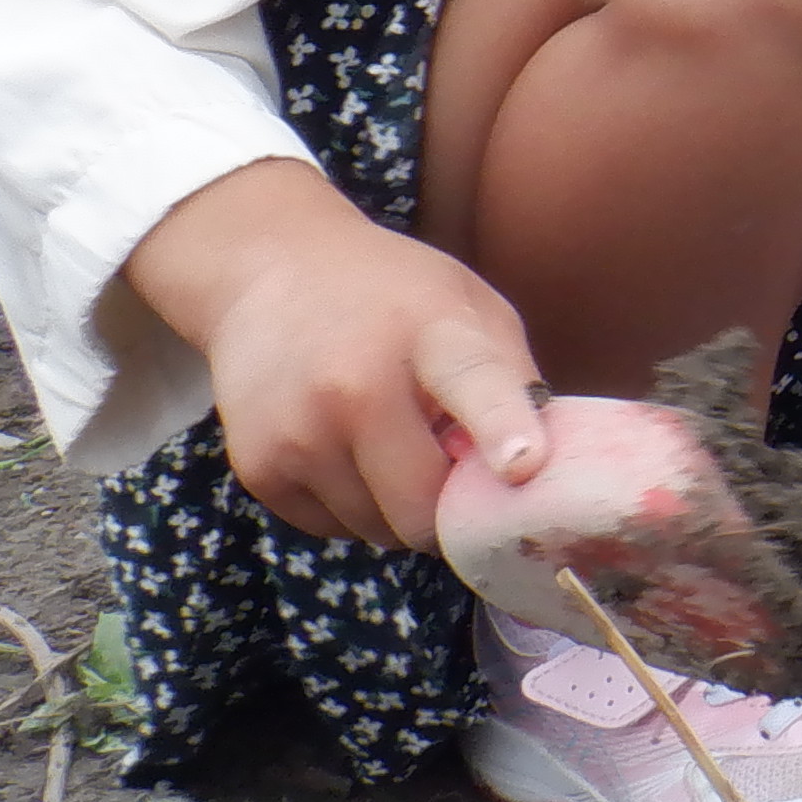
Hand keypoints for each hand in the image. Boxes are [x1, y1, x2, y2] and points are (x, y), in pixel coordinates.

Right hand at [123, 161, 548, 551]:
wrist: (269, 272)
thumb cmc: (393, 297)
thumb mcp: (469, 307)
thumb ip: (512, 381)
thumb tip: (544, 468)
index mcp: (430, 334)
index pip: (473, 384)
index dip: (503, 429)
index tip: (524, 465)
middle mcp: (354, 385)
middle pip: (421, 506)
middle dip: (452, 510)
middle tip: (454, 475)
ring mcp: (298, 431)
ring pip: (378, 530)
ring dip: (399, 509)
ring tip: (392, 445)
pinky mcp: (257, 467)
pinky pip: (331, 528)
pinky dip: (353, 508)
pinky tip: (347, 450)